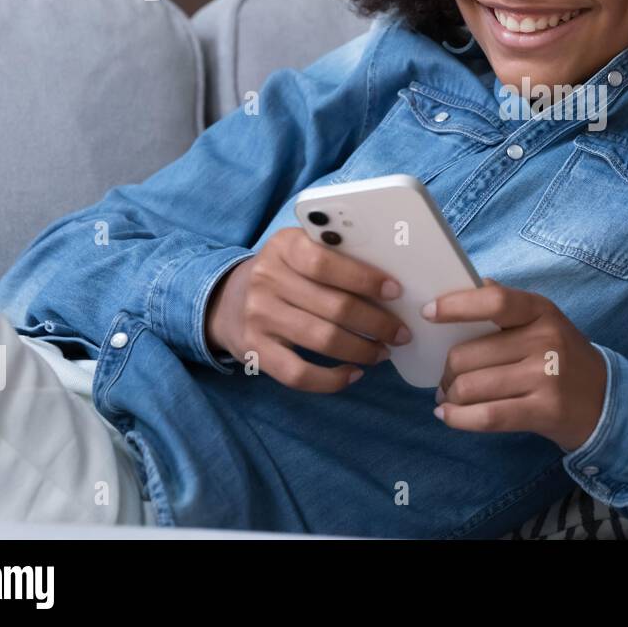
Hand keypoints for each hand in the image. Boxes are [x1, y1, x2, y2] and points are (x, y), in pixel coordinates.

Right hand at [205, 227, 412, 391]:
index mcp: (284, 246)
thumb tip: (389, 281)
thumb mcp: (299, 251)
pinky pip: (298, 374)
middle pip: (333, 306)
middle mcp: (267, 279)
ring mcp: (258, 317)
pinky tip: (353, 374)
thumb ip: (335, 255)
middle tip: (401, 332)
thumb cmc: (283, 274)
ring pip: (322, 340)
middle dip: (377, 323)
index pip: (326, 262)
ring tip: (383, 352)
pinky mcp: (254, 351)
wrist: (226, 301)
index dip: (364, 278)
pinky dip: (332, 379)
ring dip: (362, 350)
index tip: (395, 292)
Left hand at [429, 278, 605, 451]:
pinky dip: (457, 418)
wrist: (606, 400)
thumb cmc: (562, 357)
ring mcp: (546, 377)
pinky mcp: (544, 411)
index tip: (428, 313)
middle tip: (445, 379)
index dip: (455, 306)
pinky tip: (448, 415)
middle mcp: (545, 340)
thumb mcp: (543, 321)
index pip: (493, 301)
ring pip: (471, 387)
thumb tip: (465, 284)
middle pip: (467, 354)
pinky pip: (486, 416)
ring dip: (450, 396)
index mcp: (541, 311)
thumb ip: (506, 304)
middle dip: (446, 371)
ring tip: (450, 397)